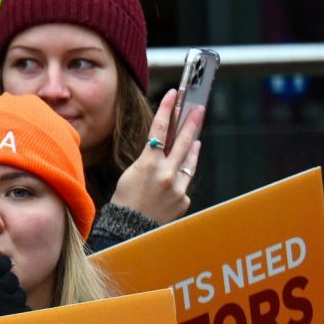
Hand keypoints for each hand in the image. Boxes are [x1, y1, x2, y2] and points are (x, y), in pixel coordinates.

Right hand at [110, 87, 203, 224]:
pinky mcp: (184, 199)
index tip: (173, 94)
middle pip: (183, 142)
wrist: (130, 229)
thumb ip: (149, 160)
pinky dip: (180, 179)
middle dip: (191, 123)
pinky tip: (173, 182)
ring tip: (195, 139)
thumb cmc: (125, 201)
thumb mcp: (131, 174)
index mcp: (148, 164)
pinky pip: (184, 183)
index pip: (159, 131)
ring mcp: (178, 187)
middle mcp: (166, 173)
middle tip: (199, 110)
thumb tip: (163, 149)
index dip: (166, 110)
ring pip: (189, 162)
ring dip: (192, 149)